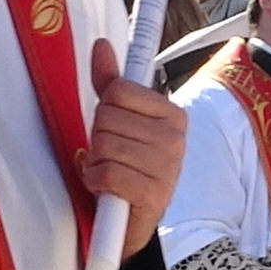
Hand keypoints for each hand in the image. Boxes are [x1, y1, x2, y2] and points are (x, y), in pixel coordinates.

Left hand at [82, 40, 184, 239]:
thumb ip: (111, 84)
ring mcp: (167, 166)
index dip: (104, 109)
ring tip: (109, 172)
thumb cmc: (128, 168)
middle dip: (98, 137)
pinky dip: (95, 181)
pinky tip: (106, 188)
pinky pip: (105, 172)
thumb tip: (101, 46)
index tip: (115, 125)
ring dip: (95, 161)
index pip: (118, 89)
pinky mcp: (152, 193)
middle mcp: (176, 137)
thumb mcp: (121, 123)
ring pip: (103, 143)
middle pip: (106, 116)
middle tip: (111, 155)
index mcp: (172, 114)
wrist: (133, 223)